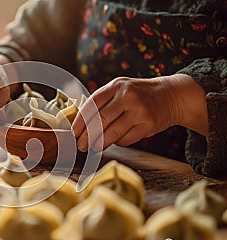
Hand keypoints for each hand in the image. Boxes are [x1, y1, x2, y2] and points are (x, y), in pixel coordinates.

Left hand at [72, 74, 207, 151]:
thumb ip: (103, 102)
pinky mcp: (149, 125)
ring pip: (113, 133)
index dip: (80, 121)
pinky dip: (119, 142)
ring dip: (100, 143)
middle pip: (101, 121)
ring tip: (93, 147)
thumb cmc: (139, 95)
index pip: (92, 104)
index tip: (74, 132)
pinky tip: (117, 139)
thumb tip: (81, 123)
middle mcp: (128, 96)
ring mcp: (139, 111)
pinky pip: (126, 139)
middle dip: (88, 136)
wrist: (172, 96)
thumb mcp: (121, 89)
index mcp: (117, 85)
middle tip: (81, 145)